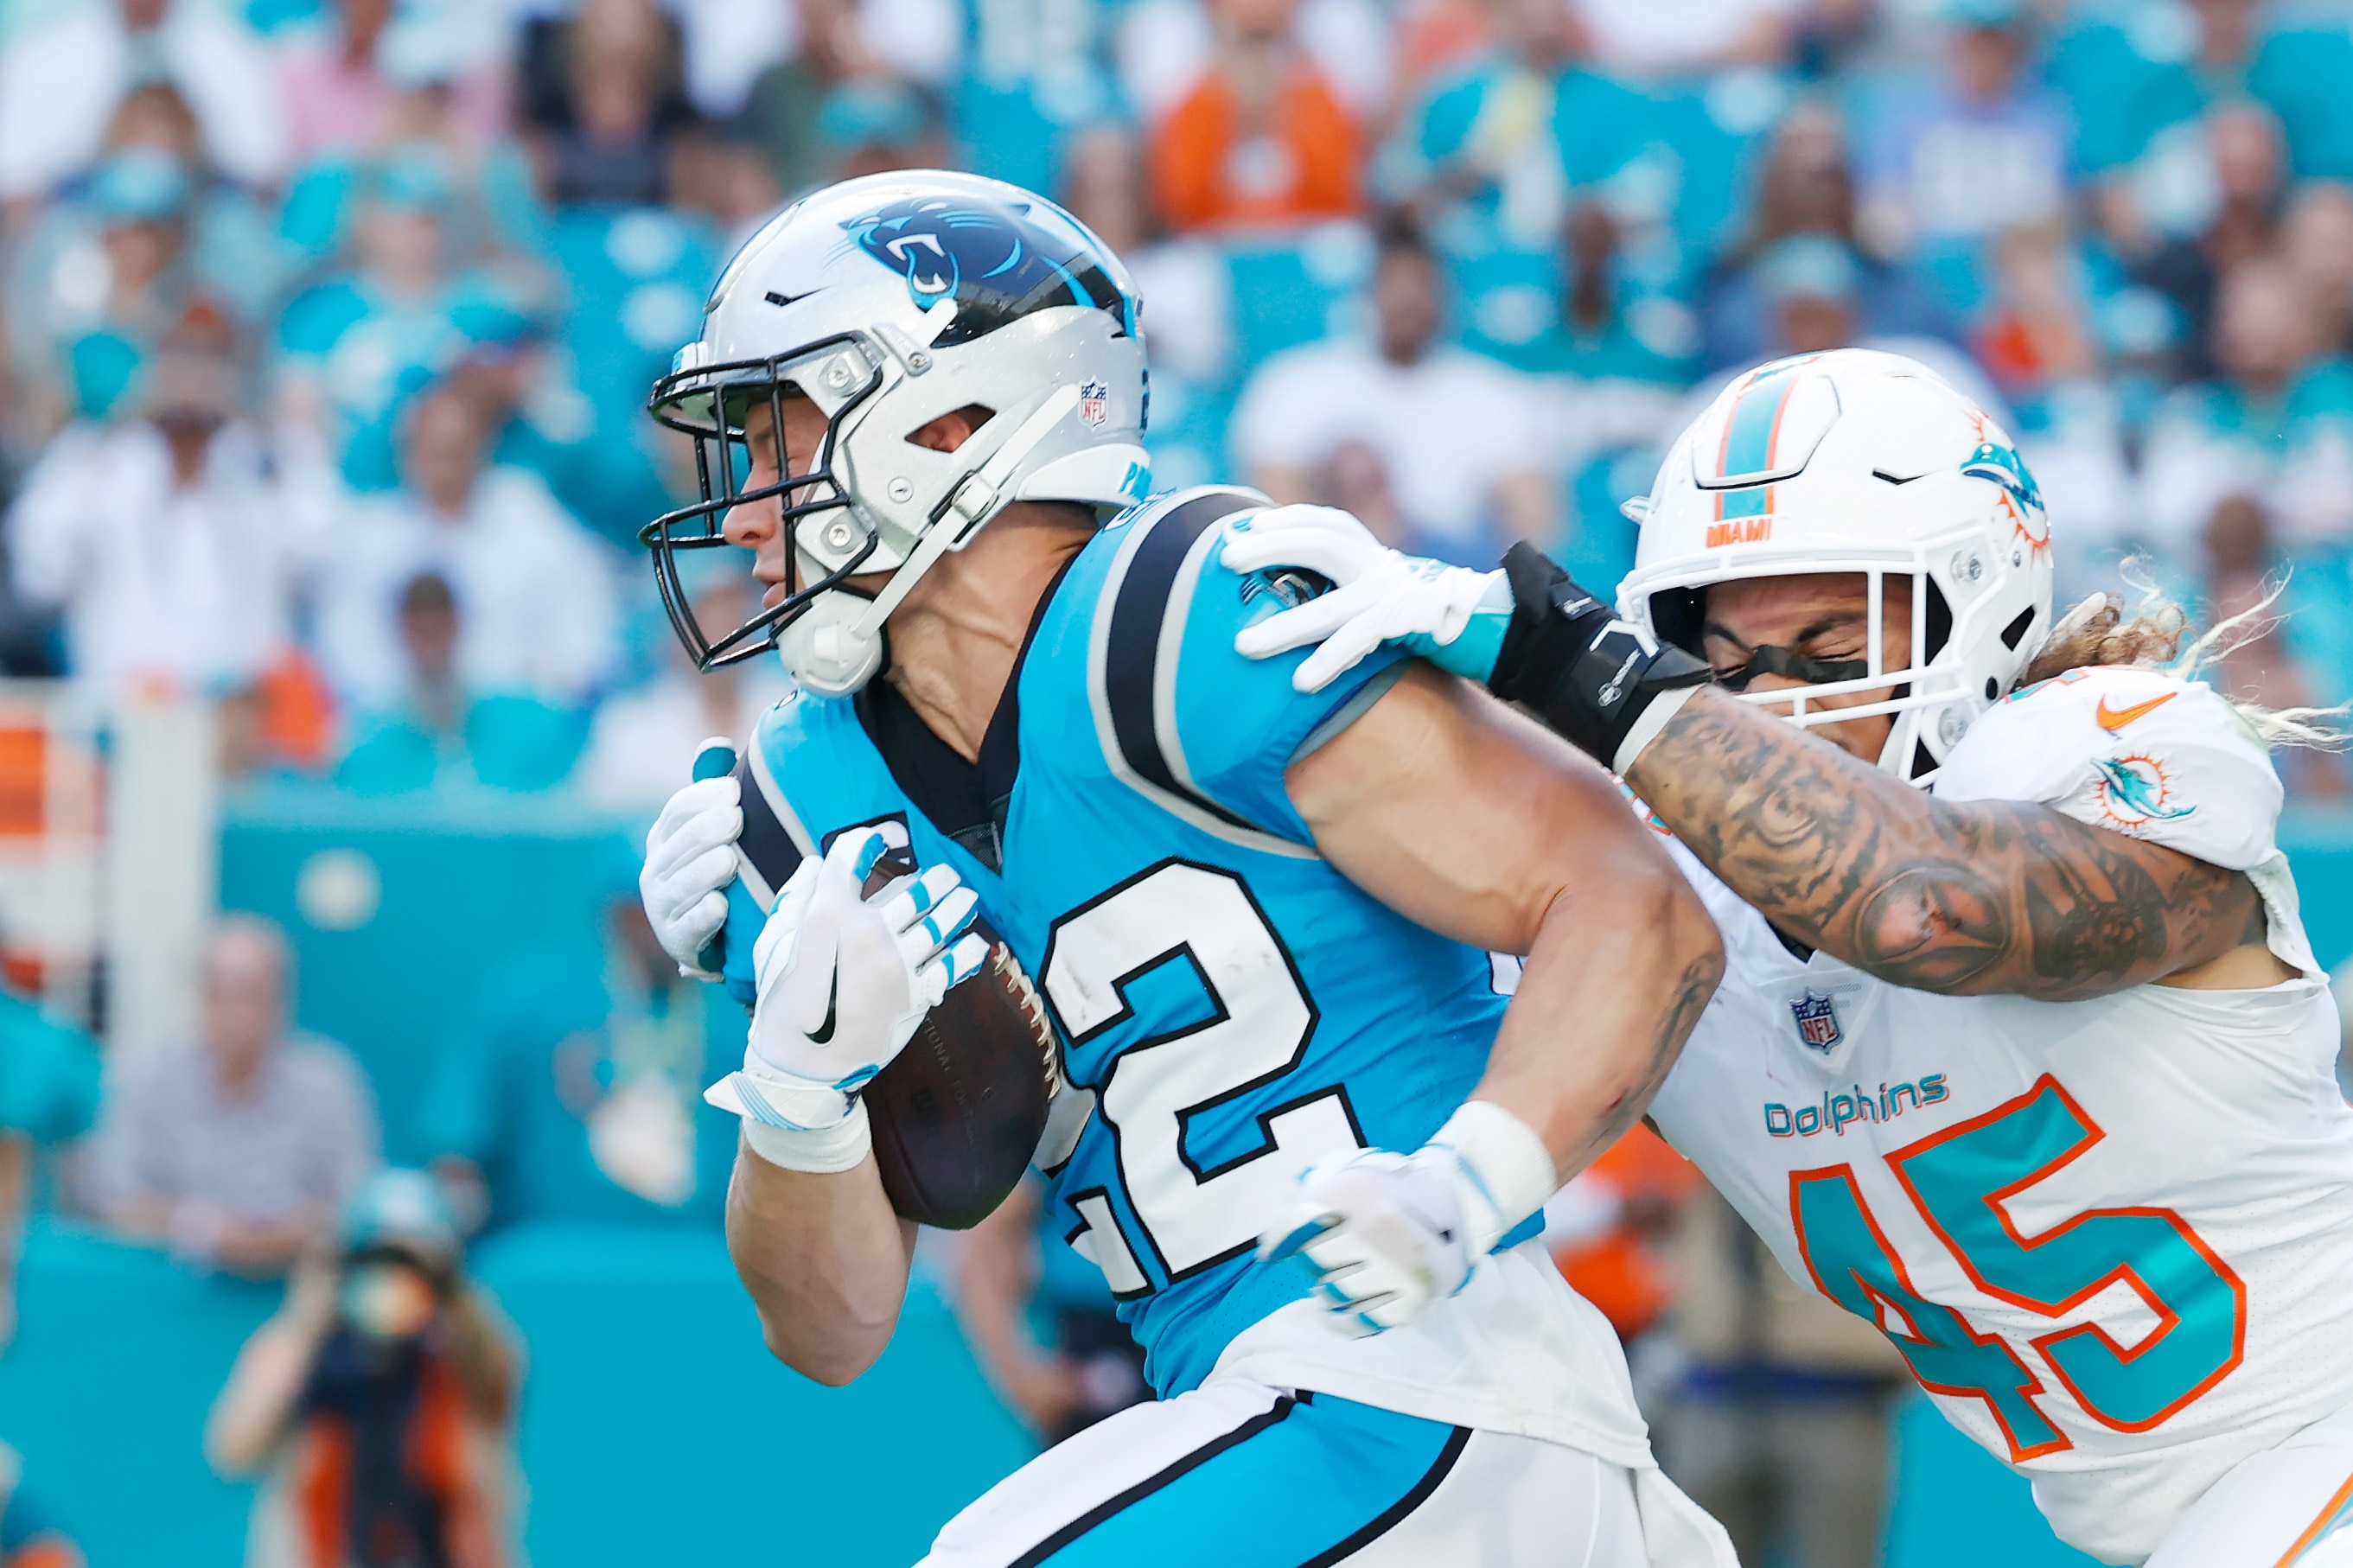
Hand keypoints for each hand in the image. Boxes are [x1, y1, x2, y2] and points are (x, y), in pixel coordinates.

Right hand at [641, 770, 742, 977]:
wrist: (713, 936)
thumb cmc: (715, 871)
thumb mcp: (713, 831)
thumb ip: (713, 791)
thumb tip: (718, 744)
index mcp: (664, 838)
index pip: (677, 810)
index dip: (702, 798)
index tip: (734, 790)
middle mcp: (656, 869)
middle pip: (679, 844)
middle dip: (707, 830)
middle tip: (737, 819)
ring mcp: (663, 906)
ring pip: (681, 885)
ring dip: (705, 871)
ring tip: (730, 861)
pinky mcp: (676, 939)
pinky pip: (688, 927)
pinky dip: (704, 916)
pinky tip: (721, 905)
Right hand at [709, 823, 988, 1135]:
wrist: (803, 1063)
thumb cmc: (782, 1002)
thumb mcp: (772, 944)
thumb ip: (794, 898)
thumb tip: (816, 864)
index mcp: (829, 914)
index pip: (852, 856)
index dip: (871, 840)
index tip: (885, 839)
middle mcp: (869, 931)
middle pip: (917, 887)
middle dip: (937, 878)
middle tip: (945, 876)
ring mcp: (897, 962)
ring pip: (943, 919)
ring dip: (959, 904)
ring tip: (966, 898)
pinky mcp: (917, 993)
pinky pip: (954, 964)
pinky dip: (969, 950)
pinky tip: (974, 942)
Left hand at [1224, 505, 1508, 692]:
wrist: (1497, 629)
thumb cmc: (1439, 621)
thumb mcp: (1392, 596)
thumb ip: (1356, 592)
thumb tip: (1310, 603)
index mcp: (1379, 556)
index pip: (1328, 524)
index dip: (1287, 521)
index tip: (1245, 527)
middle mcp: (1383, 566)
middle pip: (1320, 543)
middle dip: (1269, 549)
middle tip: (1224, 559)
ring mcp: (1395, 593)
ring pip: (1328, 605)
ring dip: (1282, 628)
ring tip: (1241, 646)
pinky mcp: (1408, 622)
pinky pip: (1360, 640)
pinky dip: (1328, 661)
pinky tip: (1300, 682)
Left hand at [1258, 1101, 1558, 1333]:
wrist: (1461, 1198)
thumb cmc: (1396, 1185)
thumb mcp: (1354, 1170)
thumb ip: (1312, 1192)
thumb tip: (1272, 1239)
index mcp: (1356, 1190)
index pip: (1295, 1225)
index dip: (1277, 1241)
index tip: (1272, 1252)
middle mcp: (1374, 1227)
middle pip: (1314, 1263)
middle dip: (1312, 1265)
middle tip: (1321, 1263)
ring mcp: (1395, 1264)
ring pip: (1335, 1295)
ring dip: (1329, 1293)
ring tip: (1335, 1285)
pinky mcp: (1413, 1295)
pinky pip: (1364, 1321)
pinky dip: (1349, 1319)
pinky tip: (1348, 1309)